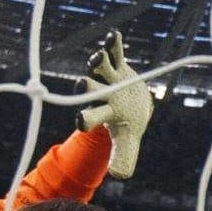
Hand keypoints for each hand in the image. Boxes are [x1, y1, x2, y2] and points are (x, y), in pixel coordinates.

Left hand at [81, 32, 153, 179]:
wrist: (130, 108)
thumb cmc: (126, 128)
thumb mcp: (126, 145)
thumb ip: (123, 158)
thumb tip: (119, 175)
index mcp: (102, 114)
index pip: (90, 117)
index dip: (85, 118)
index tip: (81, 120)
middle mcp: (100, 95)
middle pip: (89, 90)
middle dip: (85, 87)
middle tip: (81, 86)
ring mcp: (107, 78)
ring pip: (99, 69)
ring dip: (97, 62)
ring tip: (98, 58)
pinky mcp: (118, 65)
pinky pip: (115, 53)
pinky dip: (113, 45)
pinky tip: (113, 35)